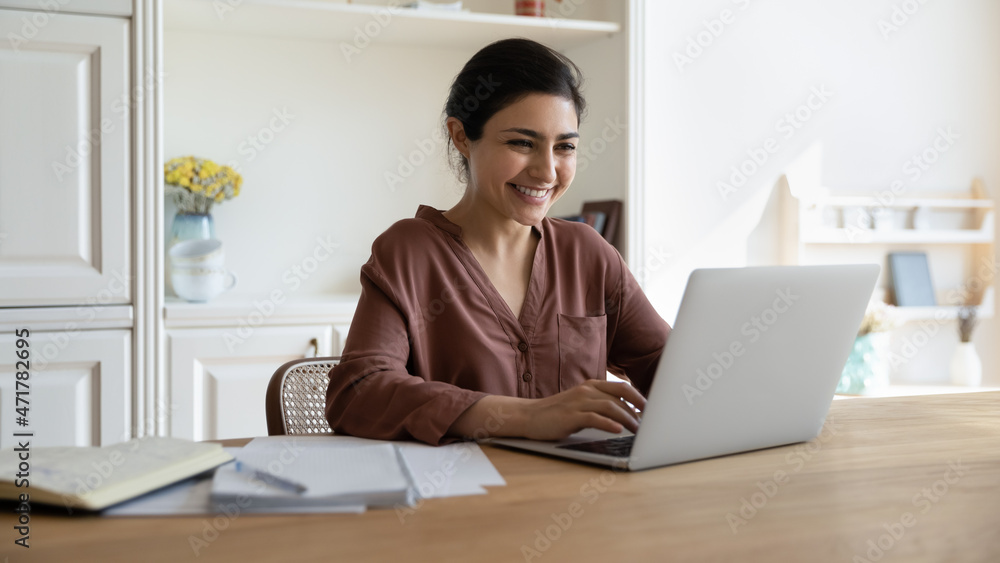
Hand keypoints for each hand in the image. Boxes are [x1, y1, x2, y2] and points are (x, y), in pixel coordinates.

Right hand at [518, 380, 645, 440]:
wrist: (529, 416)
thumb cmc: (557, 413)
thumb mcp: (580, 404)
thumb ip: (599, 405)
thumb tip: (625, 414)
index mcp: (591, 386)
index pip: (622, 387)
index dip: (639, 397)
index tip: (651, 409)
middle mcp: (586, 391)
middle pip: (619, 396)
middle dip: (637, 409)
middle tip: (649, 422)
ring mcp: (578, 403)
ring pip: (610, 407)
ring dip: (627, 418)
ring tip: (637, 430)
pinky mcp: (570, 416)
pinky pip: (594, 418)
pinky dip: (608, 424)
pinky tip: (618, 430)